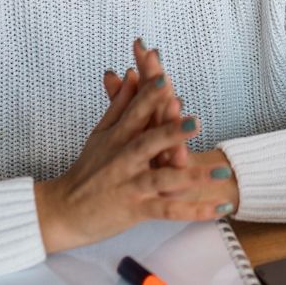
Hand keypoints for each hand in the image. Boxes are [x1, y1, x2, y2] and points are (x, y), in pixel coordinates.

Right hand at [33, 56, 234, 251]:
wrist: (64, 211)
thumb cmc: (86, 169)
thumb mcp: (101, 133)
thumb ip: (119, 104)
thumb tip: (130, 73)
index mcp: (118, 138)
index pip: (135, 112)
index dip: (149, 95)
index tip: (163, 78)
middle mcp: (124, 160)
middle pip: (149, 142)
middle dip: (172, 131)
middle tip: (196, 120)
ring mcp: (131, 186)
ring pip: (163, 179)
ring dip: (192, 176)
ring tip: (221, 172)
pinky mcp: (135, 210)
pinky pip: (168, 211)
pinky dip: (193, 211)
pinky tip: (218, 209)